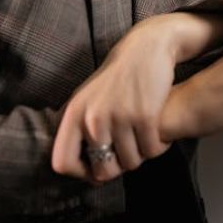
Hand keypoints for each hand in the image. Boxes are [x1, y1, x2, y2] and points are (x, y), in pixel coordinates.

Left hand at [51, 16, 184, 182]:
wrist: (146, 48)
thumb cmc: (118, 78)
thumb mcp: (88, 98)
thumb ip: (81, 130)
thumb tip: (87, 171)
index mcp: (74, 114)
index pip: (62, 163)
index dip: (81, 174)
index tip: (98, 168)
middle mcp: (92, 118)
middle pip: (103, 170)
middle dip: (120, 168)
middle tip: (130, 154)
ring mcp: (119, 116)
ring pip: (131, 162)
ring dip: (142, 156)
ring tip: (146, 141)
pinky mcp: (145, 115)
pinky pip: (152, 150)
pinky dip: (158, 147)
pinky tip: (159, 136)